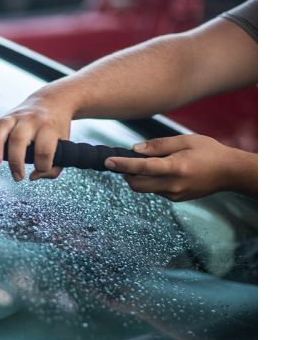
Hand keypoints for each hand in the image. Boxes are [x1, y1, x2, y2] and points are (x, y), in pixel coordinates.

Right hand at [0, 94, 73, 181]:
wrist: (52, 101)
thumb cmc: (57, 128)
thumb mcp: (64, 145)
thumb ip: (54, 166)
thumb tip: (33, 176)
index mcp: (48, 126)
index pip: (43, 149)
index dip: (42, 165)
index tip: (39, 170)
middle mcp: (30, 120)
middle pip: (19, 139)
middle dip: (15, 161)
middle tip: (17, 176)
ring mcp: (15, 116)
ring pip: (1, 128)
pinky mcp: (4, 117)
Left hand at [106, 135, 256, 201]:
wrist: (230, 172)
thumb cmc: (209, 152)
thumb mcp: (185, 140)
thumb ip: (159, 145)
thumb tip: (136, 149)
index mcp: (175, 167)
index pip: (142, 168)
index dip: (123, 164)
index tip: (108, 161)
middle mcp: (173, 184)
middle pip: (137, 185)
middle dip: (125, 174)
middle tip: (123, 162)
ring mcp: (174, 194)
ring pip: (145, 189)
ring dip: (139, 177)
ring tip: (146, 163)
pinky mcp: (176, 199)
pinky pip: (156, 190)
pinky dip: (151, 181)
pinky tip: (162, 171)